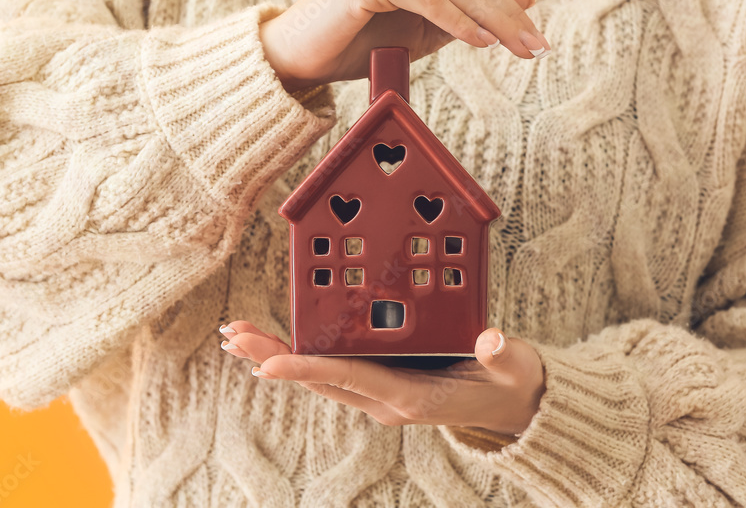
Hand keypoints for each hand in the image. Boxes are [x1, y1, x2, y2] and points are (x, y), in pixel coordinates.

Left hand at [218, 321, 546, 435]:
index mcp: (411, 396)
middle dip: (273, 358)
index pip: (351, 379)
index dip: (308, 369)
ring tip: (239, 337)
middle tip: (234, 337)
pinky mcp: (380, 385)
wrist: (510, 408)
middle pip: (320, 379)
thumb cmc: (508, 382)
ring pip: (319, 377)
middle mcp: (386, 401)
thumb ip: (500, 353)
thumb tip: (492, 339)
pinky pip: (331, 371)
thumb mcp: (511, 365)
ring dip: (277, 356)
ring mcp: (380, 395)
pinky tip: (278, 342)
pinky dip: (300, 355)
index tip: (267, 364)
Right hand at [259, 0, 550, 92]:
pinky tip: (481, 41)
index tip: (535, 40)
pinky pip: (426, 0)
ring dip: (492, 21)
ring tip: (519, 48)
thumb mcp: (422, 31)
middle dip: (508, 17)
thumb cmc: (354, 45)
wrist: (299, 58)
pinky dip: (457, 22)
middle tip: (537, 47)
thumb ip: (467, 14)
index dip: (507, 9)